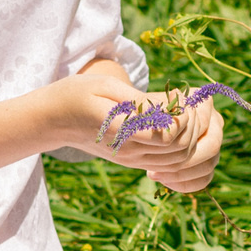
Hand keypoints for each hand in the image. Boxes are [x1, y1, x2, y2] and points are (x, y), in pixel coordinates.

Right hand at [42, 64, 227, 192]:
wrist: (52, 121)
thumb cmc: (76, 95)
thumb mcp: (104, 86)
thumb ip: (140, 100)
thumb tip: (175, 105)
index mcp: (122, 130)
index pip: (171, 134)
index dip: (186, 114)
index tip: (182, 90)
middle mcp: (130, 151)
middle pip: (182, 148)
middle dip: (197, 122)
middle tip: (194, 97)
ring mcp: (134, 160)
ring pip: (181, 160)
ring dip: (195, 134)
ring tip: (190, 107)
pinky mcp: (136, 161)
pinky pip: (171, 165)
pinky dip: (186, 147)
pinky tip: (182, 122)